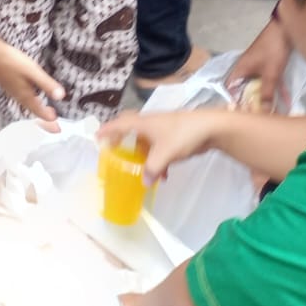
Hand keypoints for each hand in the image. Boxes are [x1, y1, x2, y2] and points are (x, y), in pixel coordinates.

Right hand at [0, 38, 63, 128]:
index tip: (58, 129)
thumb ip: (46, 84)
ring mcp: (12, 90)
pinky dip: (31, 103)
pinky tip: (31, 96)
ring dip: (37, 112)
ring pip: (27, 106)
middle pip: (33, 112)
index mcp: (25, 96)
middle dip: (43, 121)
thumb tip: (61, 96)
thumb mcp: (33, 71)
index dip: (49, 121)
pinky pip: (22, 99)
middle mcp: (18, 96)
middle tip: (53, 127)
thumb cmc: (11, 61)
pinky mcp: (9, 83)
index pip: (39, 113)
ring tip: (45, 113)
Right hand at [96, 108, 224, 181]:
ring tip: (141, 172)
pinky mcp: (172, 135)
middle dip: (122, 141)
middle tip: (114, 152)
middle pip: (130, 130)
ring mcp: (161, 129)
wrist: (209, 128)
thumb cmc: (182, 135)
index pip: (119, 124)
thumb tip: (144, 182)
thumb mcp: (164, 154)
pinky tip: (163, 176)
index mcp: (142, 123)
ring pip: (145, 142)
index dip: (107, 130)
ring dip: (142, 156)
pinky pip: (157, 148)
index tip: (96, 137)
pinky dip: (157, 160)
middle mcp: (149, 123)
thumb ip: (152, 168)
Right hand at [226, 15, 291, 112]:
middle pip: (245, 90)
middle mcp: (247, 69)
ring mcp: (259, 67)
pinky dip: (276, 91)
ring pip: (260, 87)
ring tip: (273, 114)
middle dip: (252, 104)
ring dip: (266, 99)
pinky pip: (271, 82)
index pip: (230, 88)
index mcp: (241, 69)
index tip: (240, 116)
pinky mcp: (269, 65)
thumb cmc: (272, 50)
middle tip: (258, 118)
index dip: (233, 101)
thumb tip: (263, 112)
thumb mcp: (270, 74)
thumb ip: (266, 93)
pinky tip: (287, 102)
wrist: (285, 30)